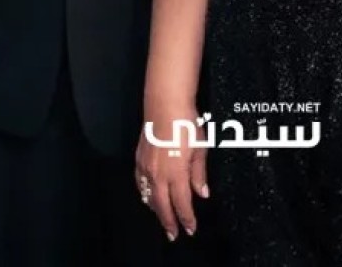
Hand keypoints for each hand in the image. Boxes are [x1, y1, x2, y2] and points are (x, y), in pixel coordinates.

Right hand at [134, 99, 210, 241]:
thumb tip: (202, 193)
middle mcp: (159, 175)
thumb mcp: (200, 149)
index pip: (182, 204)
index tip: (191, 229)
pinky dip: (144, 193)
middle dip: (169, 222)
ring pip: (149, 197)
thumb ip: (199, 174)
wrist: (164, 106)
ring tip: (163, 218)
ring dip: (156, 210)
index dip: (187, 219)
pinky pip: (140, 183)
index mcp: (176, 174)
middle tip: (174, 235)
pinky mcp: (139, 159)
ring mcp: (146, 168)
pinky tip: (148, 195)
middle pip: (163, 206)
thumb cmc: (186, 124)